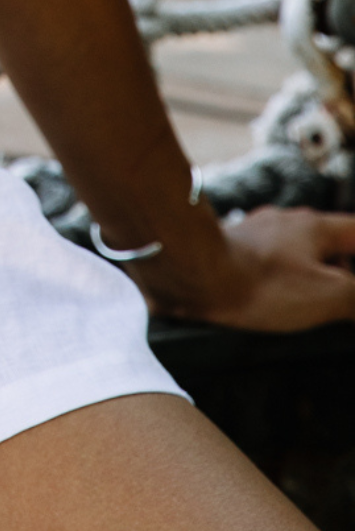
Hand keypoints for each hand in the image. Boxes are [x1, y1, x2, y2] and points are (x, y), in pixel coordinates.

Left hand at [140, 205, 354, 332]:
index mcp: (315, 226)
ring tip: (316, 307)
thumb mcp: (328, 294)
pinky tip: (276, 302)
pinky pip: (270, 263)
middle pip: (330, 243)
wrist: (192, 274)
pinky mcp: (232, 250)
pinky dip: (282, 281)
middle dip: (343, 270)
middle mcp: (286, 222)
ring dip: (312, 276)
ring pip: (298, 252)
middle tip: (343, 302)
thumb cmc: (259, 283)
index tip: (354, 284)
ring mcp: (257, 233)